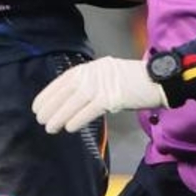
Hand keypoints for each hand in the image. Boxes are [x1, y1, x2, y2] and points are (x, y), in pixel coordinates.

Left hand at [32, 57, 166, 133]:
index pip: (64, 80)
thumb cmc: (134, 82)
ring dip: (60, 115)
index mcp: (92, 67)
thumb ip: (91, 84)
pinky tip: (69, 127)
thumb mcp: (108, 77)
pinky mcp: (114, 95)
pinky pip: (91, 108)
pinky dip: (78, 118)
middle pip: (67, 90)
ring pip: (75, 100)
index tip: (37, 106)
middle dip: (51, 105)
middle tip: (40, 119)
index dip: (49, 93)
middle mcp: (95, 73)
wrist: (157, 80)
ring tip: (50, 127)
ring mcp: (104, 83)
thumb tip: (70, 102)